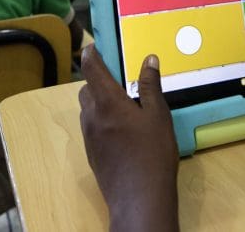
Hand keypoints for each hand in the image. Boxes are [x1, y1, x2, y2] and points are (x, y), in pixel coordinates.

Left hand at [79, 45, 179, 230]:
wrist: (139, 197)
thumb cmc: (152, 152)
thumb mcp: (158, 115)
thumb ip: (150, 86)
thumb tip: (149, 60)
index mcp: (107, 102)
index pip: (91, 70)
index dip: (90, 55)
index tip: (92, 47)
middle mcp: (92, 116)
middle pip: (86, 90)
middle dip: (97, 80)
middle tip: (118, 80)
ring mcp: (89, 137)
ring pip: (87, 110)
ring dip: (98, 101)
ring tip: (123, 105)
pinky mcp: (91, 153)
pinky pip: (91, 127)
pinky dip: (100, 120)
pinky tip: (121, 130)